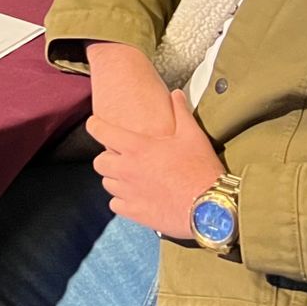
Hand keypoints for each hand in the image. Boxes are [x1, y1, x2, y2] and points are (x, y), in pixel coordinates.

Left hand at [85, 89, 225, 238]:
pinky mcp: (134, 212)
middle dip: (107, 157)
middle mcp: (126, 169)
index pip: (100, 131)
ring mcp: (128, 192)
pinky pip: (115, 204)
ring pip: (107, 184)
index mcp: (137, 147)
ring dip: (115, 179)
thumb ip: (180, 111)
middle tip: (121, 157)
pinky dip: (122, 200)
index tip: (95, 124)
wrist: (211, 208)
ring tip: (132, 177)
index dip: (95, 125)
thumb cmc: (201, 169)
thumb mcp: (192, 135)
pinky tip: (136, 196)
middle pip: (99, 162)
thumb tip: (176, 93)